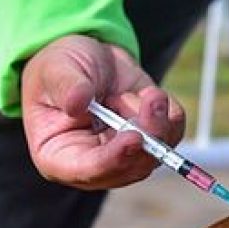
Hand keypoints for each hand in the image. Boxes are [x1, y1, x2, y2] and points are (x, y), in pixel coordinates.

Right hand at [21, 35, 185, 189]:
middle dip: (147, 136)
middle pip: (129, 169)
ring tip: (139, 92)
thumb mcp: (56, 69)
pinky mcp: (150, 142)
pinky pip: (173, 136)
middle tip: (152, 99)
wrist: (91, 57)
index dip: (113, 159)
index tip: (134, 138)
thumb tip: (77, 103)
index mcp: (58, 156)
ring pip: (155, 155)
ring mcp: (125, 156)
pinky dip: (168, 113)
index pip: (87, 170)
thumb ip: (66, 87)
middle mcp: (94, 164)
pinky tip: (148, 95)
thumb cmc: (62, 68)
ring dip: (156, 119)